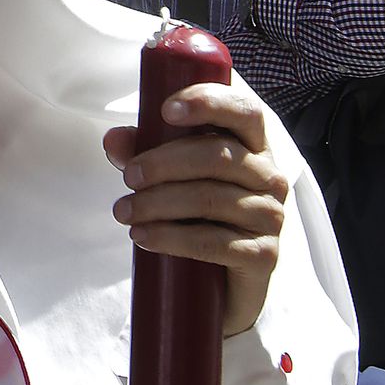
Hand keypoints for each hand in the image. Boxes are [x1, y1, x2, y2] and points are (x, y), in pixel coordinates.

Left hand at [104, 79, 288, 338]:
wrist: (220, 282)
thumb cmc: (196, 213)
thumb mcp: (169, 176)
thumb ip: (143, 151)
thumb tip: (113, 139)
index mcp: (254, 146)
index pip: (244, 111)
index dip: (209, 102)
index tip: (166, 109)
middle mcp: (270, 177)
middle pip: (218, 157)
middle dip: (164, 163)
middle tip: (128, 176)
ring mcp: (271, 217)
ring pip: (211, 200)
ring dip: (158, 203)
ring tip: (123, 211)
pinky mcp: (264, 257)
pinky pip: (214, 242)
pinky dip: (172, 238)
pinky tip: (143, 237)